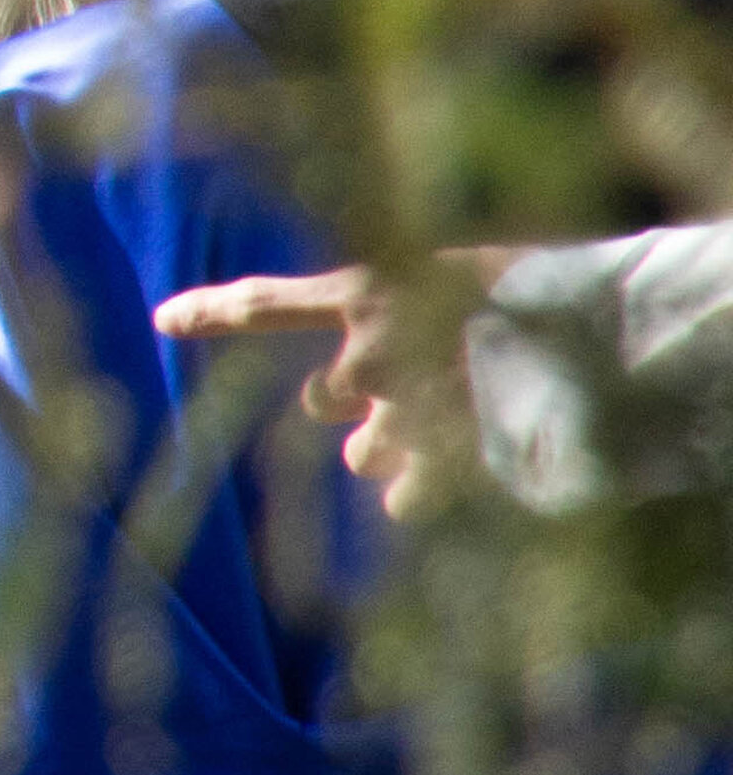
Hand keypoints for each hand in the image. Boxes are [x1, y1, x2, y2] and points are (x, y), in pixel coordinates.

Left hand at [158, 257, 511, 518]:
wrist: (613, 342)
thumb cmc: (546, 296)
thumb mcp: (462, 277)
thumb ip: (403, 318)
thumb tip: (365, 376)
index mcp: (372, 292)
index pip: (266, 303)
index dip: (212, 311)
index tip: (162, 318)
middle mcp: (369, 356)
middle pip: (321, 400)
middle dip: (352, 408)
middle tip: (401, 403)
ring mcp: (402, 414)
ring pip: (364, 454)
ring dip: (392, 451)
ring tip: (453, 432)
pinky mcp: (439, 464)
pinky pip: (403, 497)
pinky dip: (425, 492)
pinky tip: (467, 474)